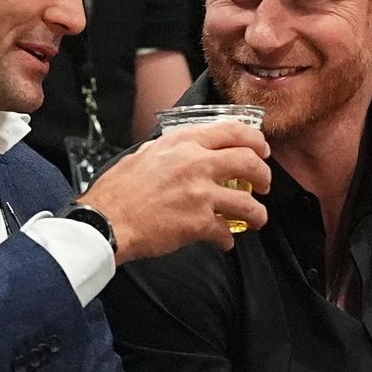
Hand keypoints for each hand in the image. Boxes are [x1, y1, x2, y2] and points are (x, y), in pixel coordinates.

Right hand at [81, 120, 271, 263]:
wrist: (106, 219)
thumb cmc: (119, 189)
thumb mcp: (146, 152)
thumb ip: (174, 149)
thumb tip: (190, 149)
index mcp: (184, 142)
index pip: (233, 130)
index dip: (255, 140)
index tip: (261, 150)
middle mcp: (196, 163)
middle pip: (249, 162)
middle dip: (264, 175)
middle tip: (264, 184)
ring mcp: (200, 193)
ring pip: (248, 202)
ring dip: (257, 213)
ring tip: (257, 218)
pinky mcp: (198, 222)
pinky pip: (226, 231)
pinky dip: (227, 239)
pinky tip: (223, 241)